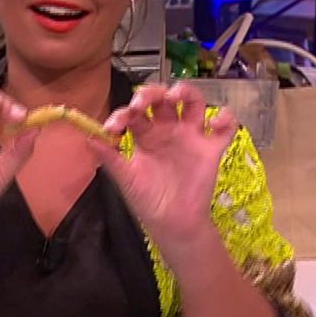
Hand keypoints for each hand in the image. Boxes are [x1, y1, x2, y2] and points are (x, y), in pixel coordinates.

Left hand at [90, 82, 235, 255]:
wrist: (172, 224)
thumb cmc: (148, 201)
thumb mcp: (126, 179)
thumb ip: (110, 158)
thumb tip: (89, 137)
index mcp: (146, 134)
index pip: (136, 112)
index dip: (125, 112)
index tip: (115, 125)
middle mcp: (168, 130)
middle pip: (163, 99)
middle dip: (153, 93)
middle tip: (143, 101)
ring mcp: (191, 137)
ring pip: (194, 102)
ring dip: (187, 92)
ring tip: (176, 96)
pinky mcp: (211, 149)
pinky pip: (226, 128)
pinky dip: (226, 119)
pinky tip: (214, 124)